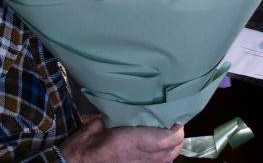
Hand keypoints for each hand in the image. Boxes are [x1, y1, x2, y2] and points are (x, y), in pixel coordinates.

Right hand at [60, 117, 183, 162]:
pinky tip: (157, 147)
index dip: (177, 128)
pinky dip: (164, 156)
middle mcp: (140, 158)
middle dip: (178, 135)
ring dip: (173, 146)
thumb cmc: (85, 144)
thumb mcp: (99, 124)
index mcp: (130, 142)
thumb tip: (132, 105)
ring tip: (167, 132)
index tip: (175, 114)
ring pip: (169, 159)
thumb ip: (119, 116)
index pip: (167, 139)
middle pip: (173, 149)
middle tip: (172, 121)